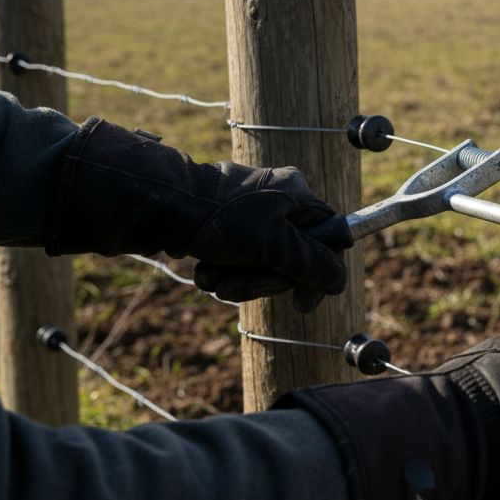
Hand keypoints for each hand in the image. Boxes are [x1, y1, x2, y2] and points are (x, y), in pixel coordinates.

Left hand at [45, 118, 345, 310]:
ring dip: (239, 280)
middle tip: (237, 290)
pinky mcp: (225, 226)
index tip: (301, 303)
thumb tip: (338, 283)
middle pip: (291, 257)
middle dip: (262, 281)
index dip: (318, 273)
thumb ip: (311, 265)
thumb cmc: (220, 218)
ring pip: (261, 263)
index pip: (329, 238)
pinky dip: (223, 271)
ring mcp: (250, 213)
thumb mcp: (275, 244)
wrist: (160, 207)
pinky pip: (237, 259)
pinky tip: (204, 270)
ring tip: (214, 279)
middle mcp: (277, 200)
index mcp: (297, 195)